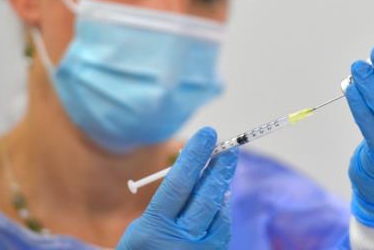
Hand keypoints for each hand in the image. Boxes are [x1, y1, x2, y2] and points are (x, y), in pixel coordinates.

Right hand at [117, 127, 237, 248]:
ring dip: (221, 188)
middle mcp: (179, 243)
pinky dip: (222, 210)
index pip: (179, 185)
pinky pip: (222, 229)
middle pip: (207, 198)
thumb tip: (198, 169)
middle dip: (220, 168)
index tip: (207, 134)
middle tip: (229, 146)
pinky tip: (218, 197)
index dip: (195, 157)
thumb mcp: (143, 226)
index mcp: (153, 230)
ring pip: (219, 213)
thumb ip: (169, 201)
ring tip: (222, 167)